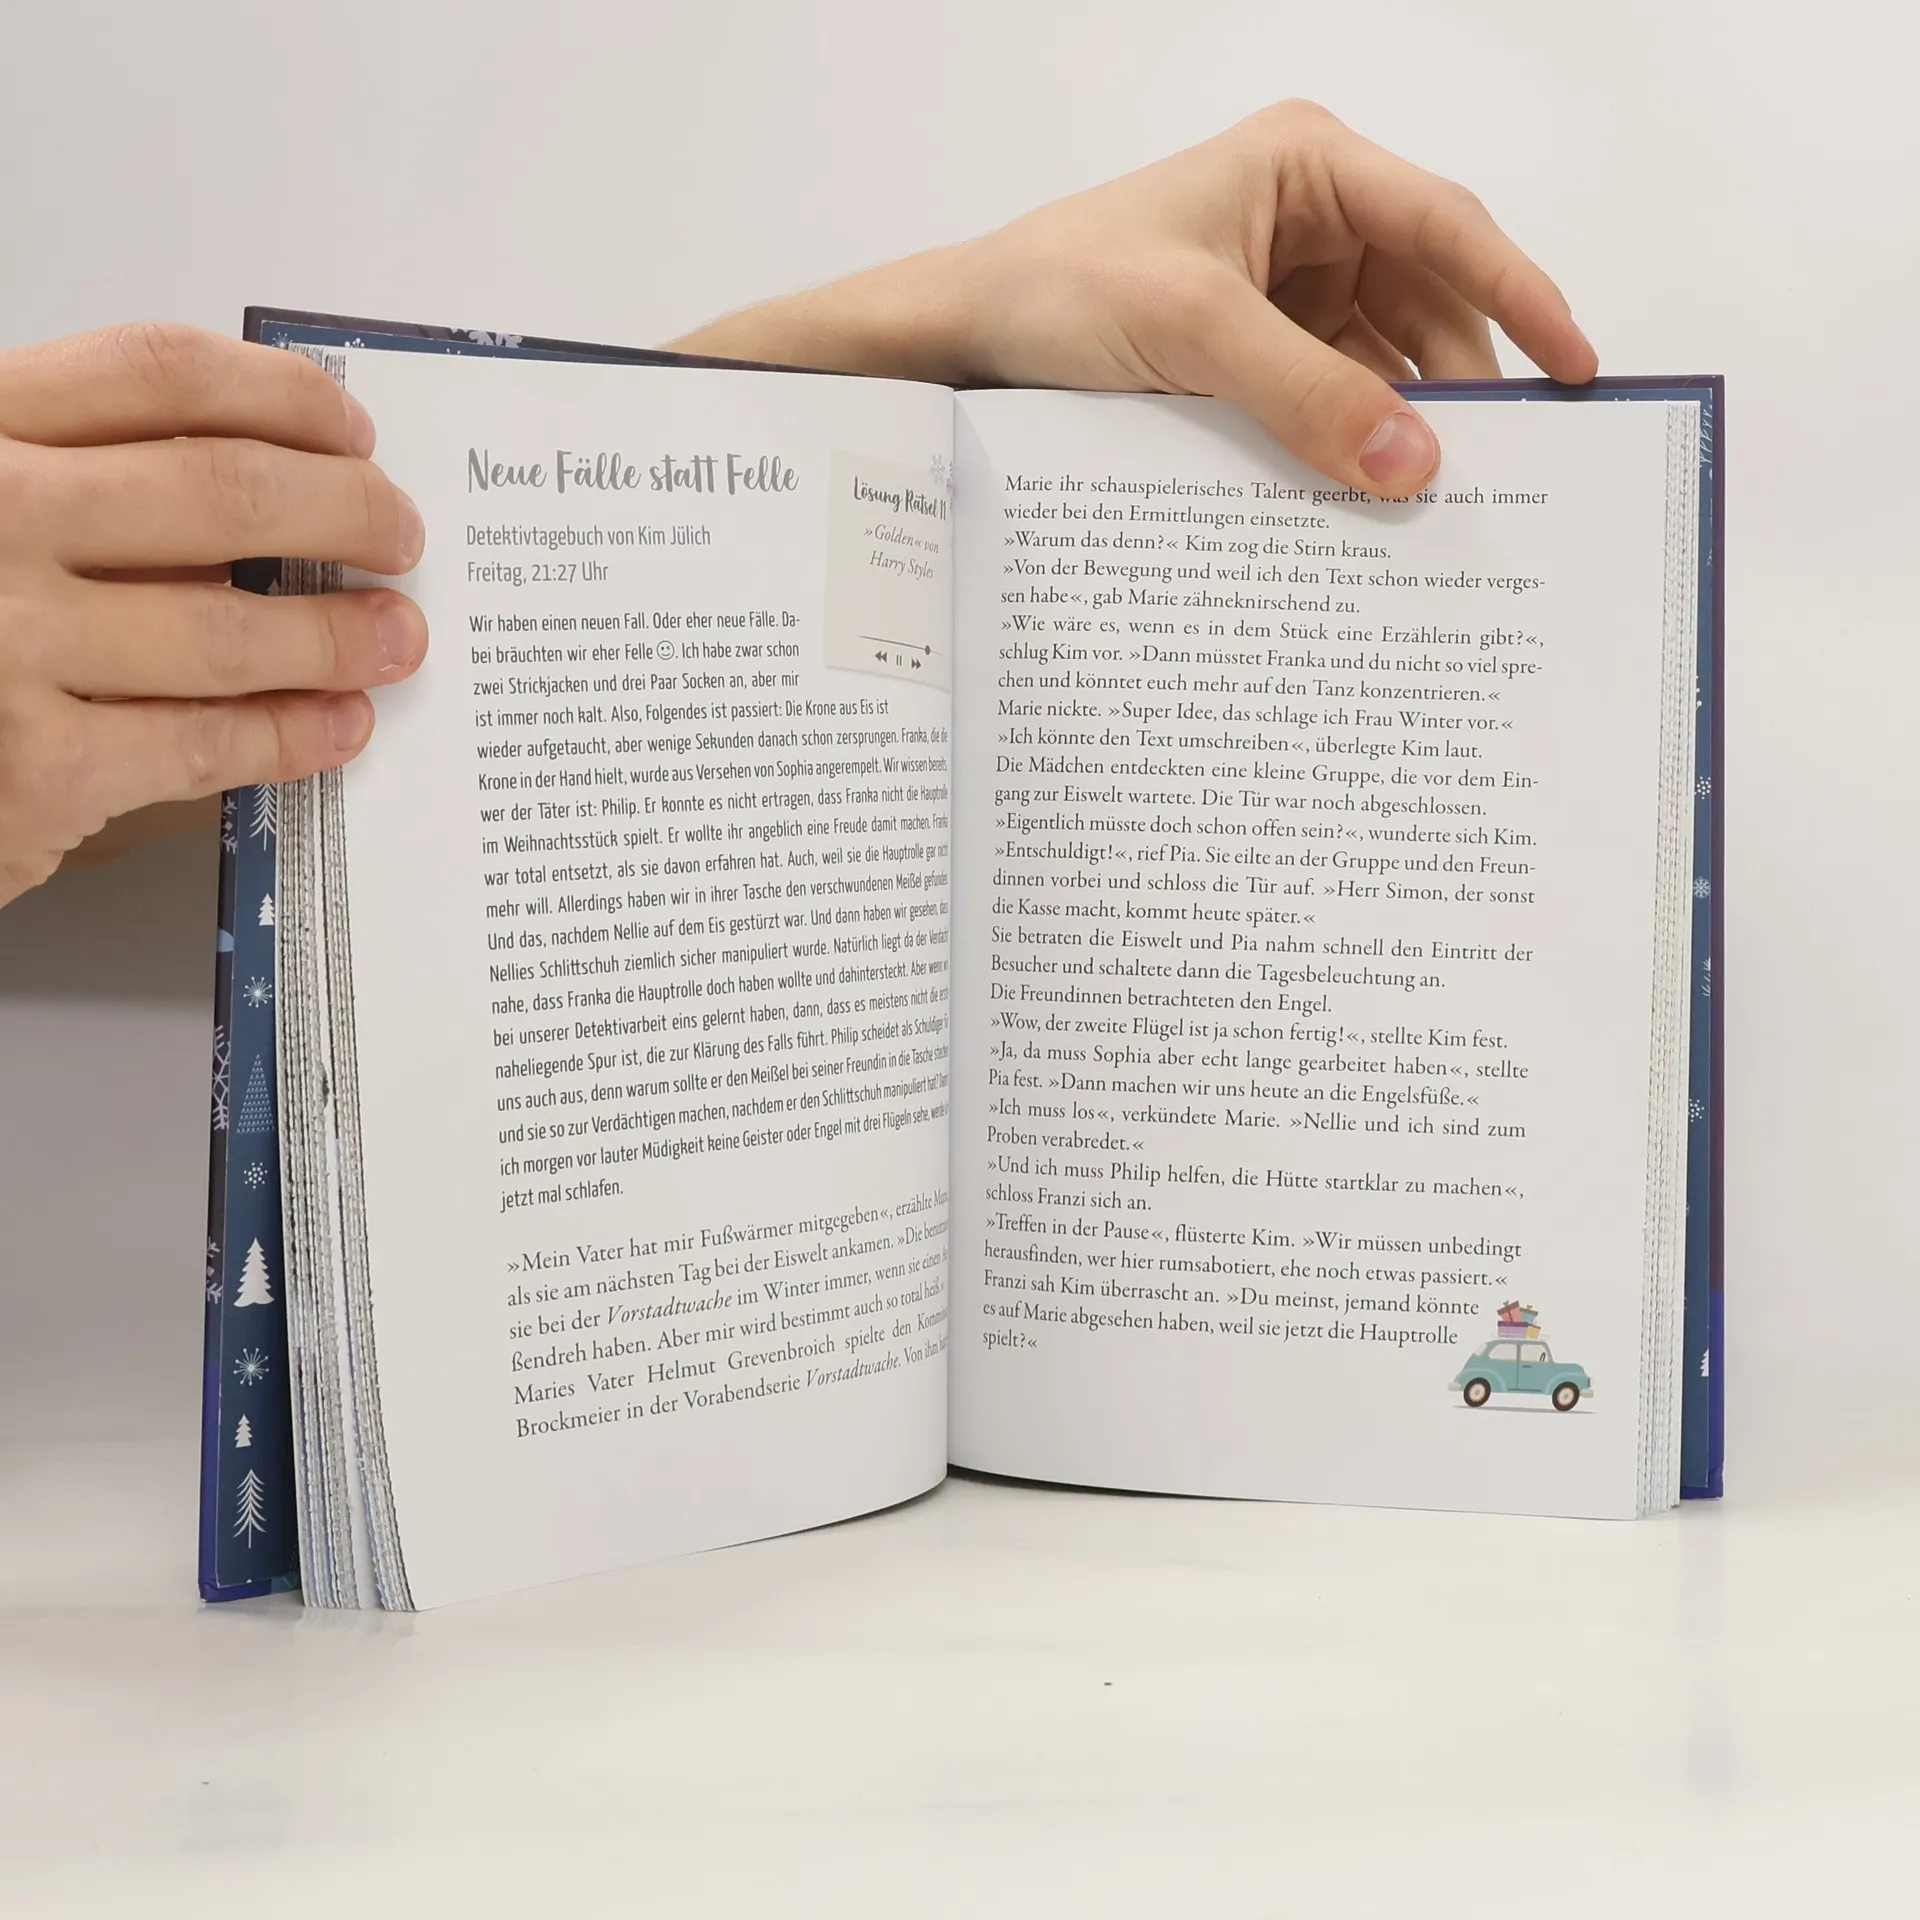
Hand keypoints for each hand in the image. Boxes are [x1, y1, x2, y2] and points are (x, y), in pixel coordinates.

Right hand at [0, 323, 427, 904]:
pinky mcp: (35, 770)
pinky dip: (291, 735)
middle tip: (398, 534)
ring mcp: (8, 644)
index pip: (157, 374)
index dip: (280, 394)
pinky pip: (204, 745)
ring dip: (340, 632)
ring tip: (396, 635)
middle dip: (346, 510)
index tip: (348, 426)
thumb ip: (67, 476)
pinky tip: (337, 723)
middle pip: (223, 491)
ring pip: (229, 626)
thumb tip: (256, 485)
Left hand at [671, 101, 1595, 496]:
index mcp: (1307, 167)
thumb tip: (1418, 463)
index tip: (1578, 372)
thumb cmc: (1057, 293)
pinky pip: (1329, 394)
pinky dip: (1349, 441)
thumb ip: (1308, 396)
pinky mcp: (1249, 350)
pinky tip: (1365, 496)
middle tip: (1500, 473)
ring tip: (1433, 502)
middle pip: (1424, 303)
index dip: (1524, 297)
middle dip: (1458, 383)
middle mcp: (1305, 218)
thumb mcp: (1192, 335)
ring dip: (1403, 423)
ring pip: (1381, 358)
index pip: (1448, 226)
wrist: (958, 343)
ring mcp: (1280, 287)